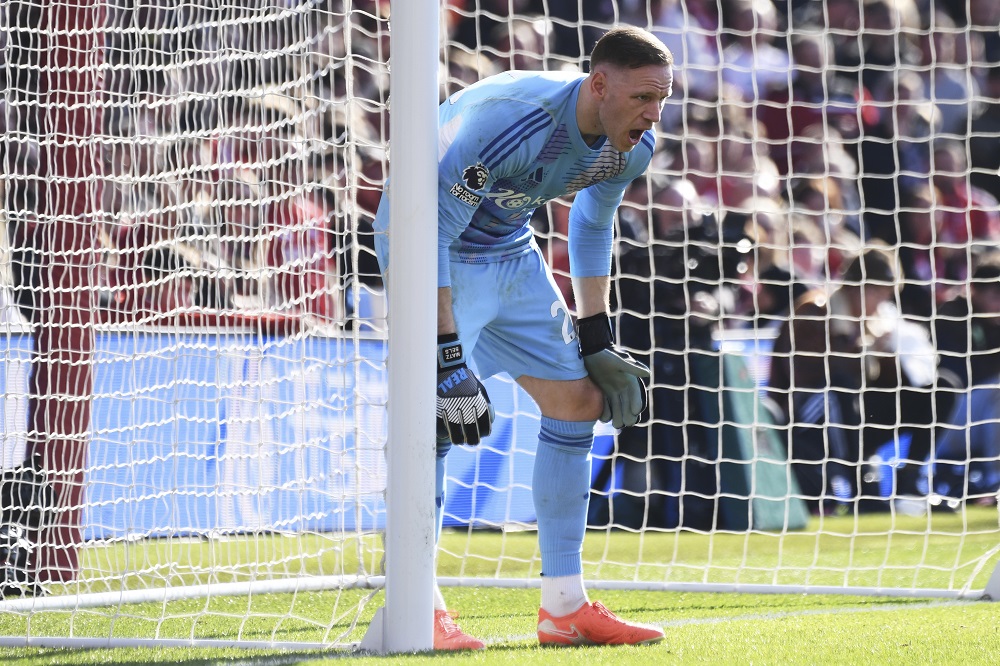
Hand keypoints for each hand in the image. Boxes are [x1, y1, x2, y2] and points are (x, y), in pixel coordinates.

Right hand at [437, 334, 493, 444]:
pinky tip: (446, 431)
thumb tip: (489, 422)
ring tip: (458, 439)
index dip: (483, 433)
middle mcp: (467, 413)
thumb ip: (487, 407)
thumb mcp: (481, 391)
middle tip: (470, 441)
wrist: (449, 369)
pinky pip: (442, 431)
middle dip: (472, 441)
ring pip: (457, 438)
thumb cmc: (467, 381)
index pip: (485, 430)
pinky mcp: (439, 413)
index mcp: (480, 407)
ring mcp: (452, 414)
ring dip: (458, 440)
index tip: (480, 433)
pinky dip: (444, 433)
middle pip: (472, 438)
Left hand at [577, 314, 649, 428]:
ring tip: (617, 425)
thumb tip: (648, 374)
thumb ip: (633, 368)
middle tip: (628, 423)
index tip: (636, 412)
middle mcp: (623, 386)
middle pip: (628, 403)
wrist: (591, 351)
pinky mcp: (605, 392)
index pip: (636, 394)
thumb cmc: (606, 355)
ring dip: (618, 416)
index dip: (637, 402)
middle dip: (629, 414)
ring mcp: (614, 390)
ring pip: (619, 407)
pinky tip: (604, 419)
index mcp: (630, 379)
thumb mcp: (618, 361)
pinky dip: (606, 412)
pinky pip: (607, 405)